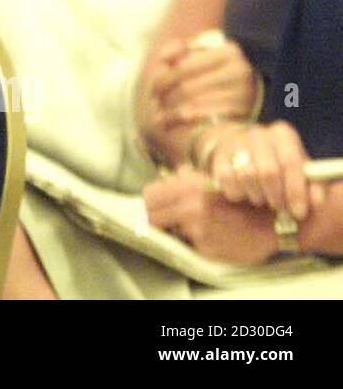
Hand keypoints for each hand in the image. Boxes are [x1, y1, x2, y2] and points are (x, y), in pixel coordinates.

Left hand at [143, 166, 278, 264]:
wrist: (274, 224)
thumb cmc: (246, 200)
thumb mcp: (217, 179)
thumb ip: (191, 177)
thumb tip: (174, 174)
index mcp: (189, 187)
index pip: (150, 195)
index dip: (153, 200)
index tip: (158, 204)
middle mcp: (190, 208)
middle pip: (151, 215)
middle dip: (157, 215)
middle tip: (168, 217)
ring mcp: (197, 231)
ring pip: (169, 230)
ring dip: (176, 228)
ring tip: (195, 224)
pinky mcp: (206, 250)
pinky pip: (189, 244)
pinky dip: (195, 241)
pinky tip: (211, 235)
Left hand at [149, 33, 257, 128]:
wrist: (252, 96)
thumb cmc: (216, 73)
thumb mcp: (202, 55)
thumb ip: (178, 52)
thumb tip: (163, 58)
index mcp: (229, 52)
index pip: (184, 67)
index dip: (164, 79)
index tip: (154, 90)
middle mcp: (239, 71)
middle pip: (187, 87)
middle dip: (166, 98)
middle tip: (155, 104)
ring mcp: (243, 93)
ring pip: (193, 104)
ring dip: (170, 112)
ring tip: (159, 117)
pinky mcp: (242, 114)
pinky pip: (204, 118)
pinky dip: (182, 121)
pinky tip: (169, 124)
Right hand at [208, 121, 323, 219]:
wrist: (238, 146)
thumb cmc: (275, 161)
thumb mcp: (297, 168)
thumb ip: (312, 186)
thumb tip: (316, 202)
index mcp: (282, 134)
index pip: (291, 163)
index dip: (296, 191)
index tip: (299, 212)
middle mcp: (258, 134)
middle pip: (268, 172)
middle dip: (276, 196)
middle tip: (279, 207)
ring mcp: (235, 142)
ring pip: (246, 176)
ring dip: (257, 195)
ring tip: (262, 198)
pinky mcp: (217, 154)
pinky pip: (227, 180)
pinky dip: (237, 193)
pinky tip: (244, 193)